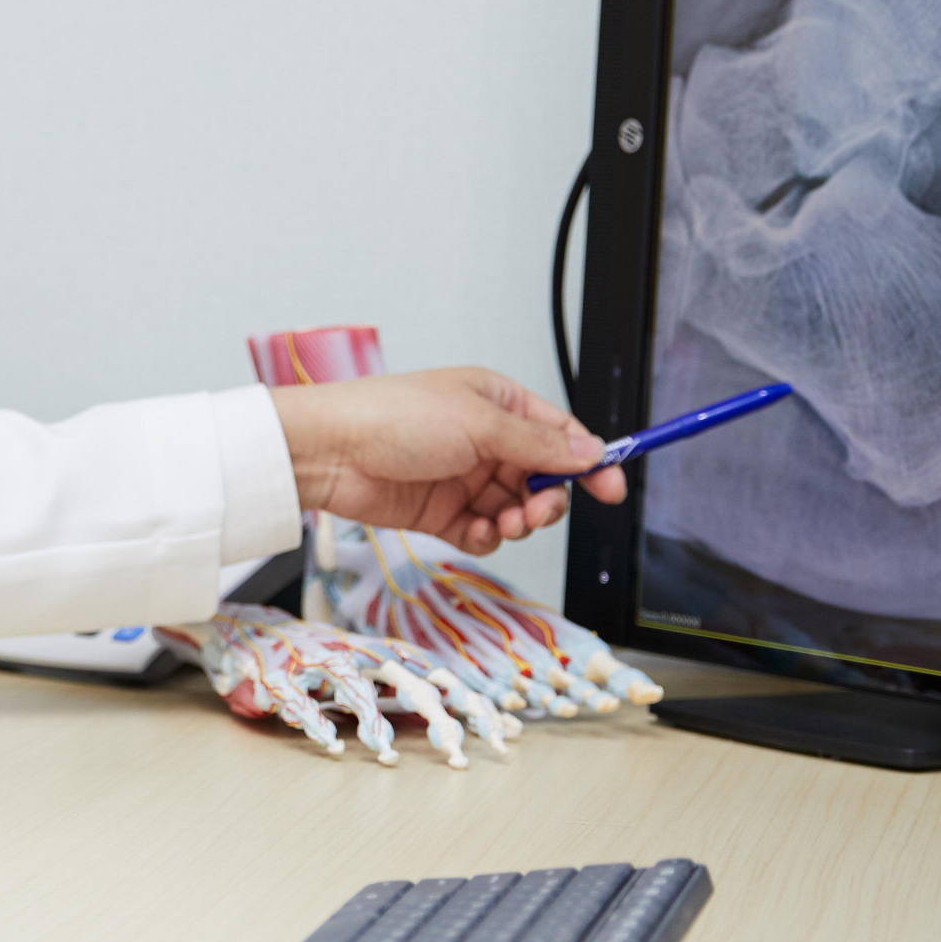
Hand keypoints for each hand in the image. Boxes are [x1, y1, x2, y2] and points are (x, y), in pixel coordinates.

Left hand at [268, 367, 625, 553]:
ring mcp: (462, 477)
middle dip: (548, 499)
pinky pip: (483, 533)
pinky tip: (476, 532)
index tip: (611, 490)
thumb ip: (537, 444)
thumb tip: (589, 452)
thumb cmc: (393, 417)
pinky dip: (487, 538)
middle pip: (542, 478)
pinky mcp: (441, 511)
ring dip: (519, 521)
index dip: (588, 462)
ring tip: (504, 521)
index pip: (559, 435)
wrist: (330, 451)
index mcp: (497, 403)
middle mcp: (483, 439)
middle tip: (537, 508)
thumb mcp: (478, 423)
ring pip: (516, 509)